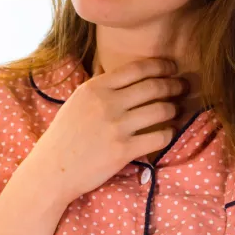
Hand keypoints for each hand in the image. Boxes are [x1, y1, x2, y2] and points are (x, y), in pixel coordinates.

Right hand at [28, 58, 187, 203]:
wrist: (52, 169)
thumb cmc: (65, 135)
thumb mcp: (77, 100)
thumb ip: (99, 86)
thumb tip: (117, 69)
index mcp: (96, 87)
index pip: (137, 68)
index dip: (160, 65)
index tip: (172, 66)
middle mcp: (107, 103)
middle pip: (154, 86)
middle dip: (174, 84)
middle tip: (182, 86)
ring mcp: (116, 127)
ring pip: (161, 110)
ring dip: (174, 108)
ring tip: (175, 110)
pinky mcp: (123, 150)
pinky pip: (158, 137)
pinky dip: (169, 133)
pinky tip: (168, 132)